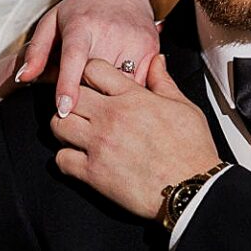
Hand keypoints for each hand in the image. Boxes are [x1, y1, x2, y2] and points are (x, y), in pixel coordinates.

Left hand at [16, 0, 160, 116]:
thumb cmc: (84, 8)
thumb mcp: (53, 20)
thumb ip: (36, 50)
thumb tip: (22, 78)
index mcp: (82, 25)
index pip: (75, 58)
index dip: (68, 84)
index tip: (64, 109)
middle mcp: (111, 32)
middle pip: (96, 80)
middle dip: (85, 95)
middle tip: (78, 98)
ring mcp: (135, 41)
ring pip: (119, 86)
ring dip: (108, 96)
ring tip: (99, 93)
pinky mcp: (152, 49)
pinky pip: (138, 83)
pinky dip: (127, 92)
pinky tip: (120, 88)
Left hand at [50, 52, 220, 218]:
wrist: (191, 189)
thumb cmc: (192, 150)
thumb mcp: (183, 107)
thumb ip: (163, 82)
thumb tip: (157, 61)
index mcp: (132, 97)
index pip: (92, 68)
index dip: (89, 73)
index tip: (92, 83)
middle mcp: (111, 117)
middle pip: (70, 95)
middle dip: (72, 99)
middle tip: (79, 108)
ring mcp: (99, 145)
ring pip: (58, 125)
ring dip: (64, 127)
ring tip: (76, 132)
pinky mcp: (93, 173)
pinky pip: (61, 159)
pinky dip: (66, 159)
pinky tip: (78, 158)